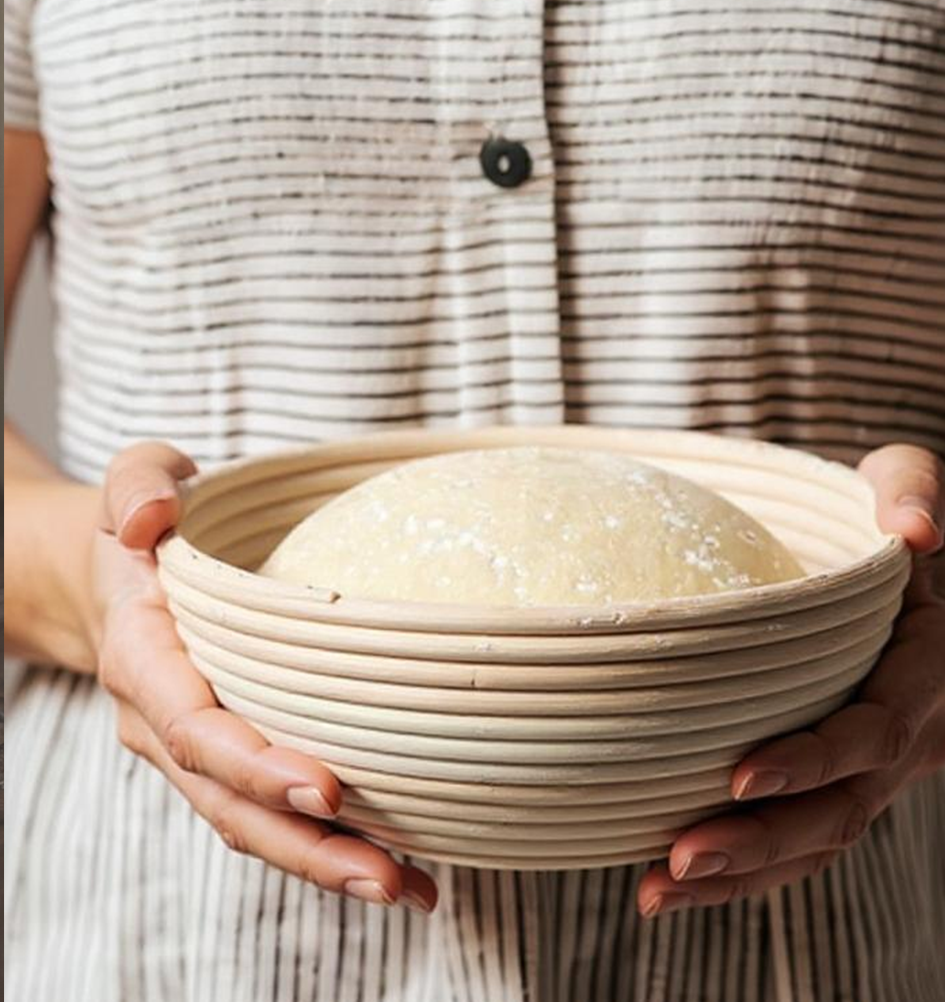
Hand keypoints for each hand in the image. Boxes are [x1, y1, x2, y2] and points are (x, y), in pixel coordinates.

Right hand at [89, 441, 437, 913]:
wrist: (114, 573)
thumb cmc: (146, 523)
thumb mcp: (135, 477)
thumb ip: (137, 486)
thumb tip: (147, 519)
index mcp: (143, 654)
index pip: (191, 725)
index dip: (253, 764)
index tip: (325, 787)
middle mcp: (162, 718)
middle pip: (228, 801)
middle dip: (306, 844)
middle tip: (387, 877)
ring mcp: (194, 747)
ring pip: (250, 822)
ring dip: (324, 861)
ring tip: (409, 888)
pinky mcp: (229, 754)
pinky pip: (268, 809)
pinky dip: (324, 841)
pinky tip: (392, 860)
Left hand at [638, 444, 944, 916]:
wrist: (943, 581)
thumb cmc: (902, 523)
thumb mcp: (912, 481)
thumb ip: (913, 490)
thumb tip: (914, 529)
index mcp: (928, 664)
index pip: (876, 728)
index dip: (815, 758)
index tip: (740, 774)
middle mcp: (913, 731)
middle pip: (844, 806)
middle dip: (763, 839)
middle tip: (679, 857)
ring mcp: (882, 768)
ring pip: (821, 839)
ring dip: (744, 871)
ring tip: (659, 890)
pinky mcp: (848, 779)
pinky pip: (805, 836)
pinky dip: (748, 867)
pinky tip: (675, 878)